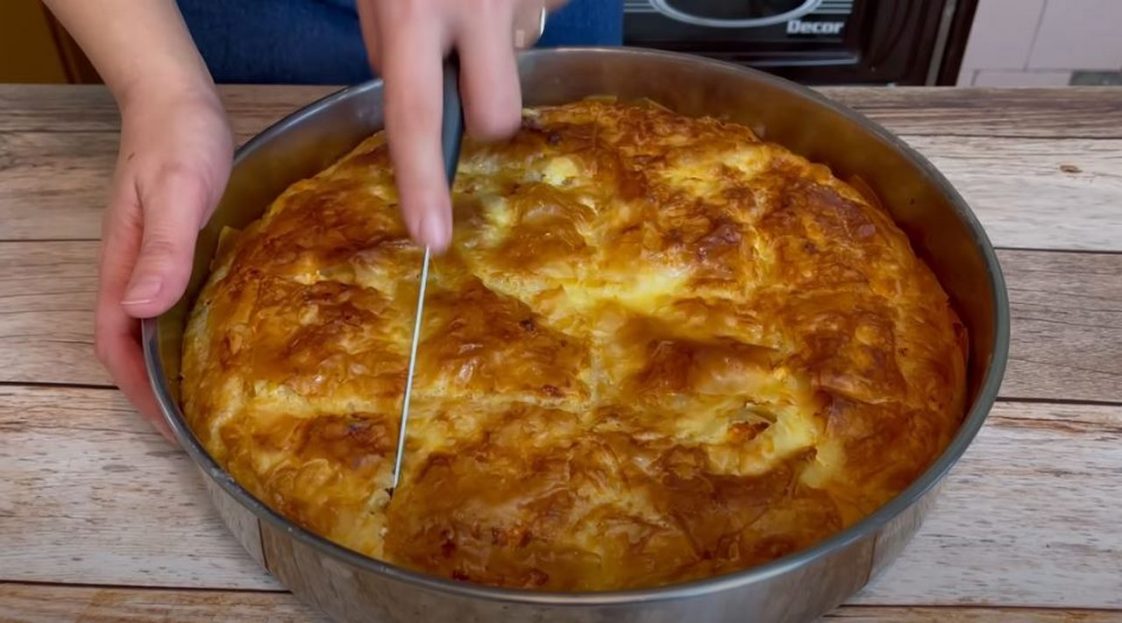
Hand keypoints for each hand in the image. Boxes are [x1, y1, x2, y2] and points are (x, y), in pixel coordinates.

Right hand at [94, 87, 232, 441]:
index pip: (117, 345)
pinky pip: (179, 299)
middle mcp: (134, 269)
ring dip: (176, 362)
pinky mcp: (177, 246)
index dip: (139, 392)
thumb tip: (143, 309)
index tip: (172, 427)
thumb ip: (164, 248)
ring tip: (218, 393)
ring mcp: (155, 258)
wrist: (176, 96)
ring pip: (156, 325)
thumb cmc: (177, 138)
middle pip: (134, 345)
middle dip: (158, 389)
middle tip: (203, 422)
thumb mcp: (177, 191)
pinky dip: (194, 327)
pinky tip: (230, 334)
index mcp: (124, 266)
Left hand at [356, 0, 563, 251]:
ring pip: (517, 66)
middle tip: (463, 70)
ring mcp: (519, 2)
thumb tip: (422, 108)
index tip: (432, 237)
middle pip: (498, 117)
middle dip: (482, 112)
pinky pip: (535, 24)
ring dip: (495, 50)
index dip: (423, 182)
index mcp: (413, 12)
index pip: (417, 117)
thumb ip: (396, 47)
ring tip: (472, 0)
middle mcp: (476, 9)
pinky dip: (515, 12)